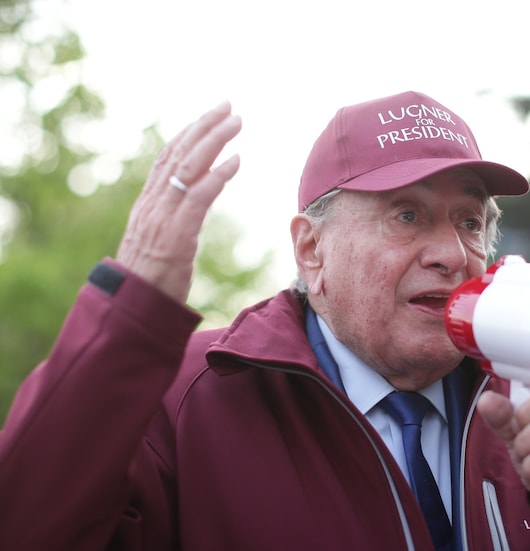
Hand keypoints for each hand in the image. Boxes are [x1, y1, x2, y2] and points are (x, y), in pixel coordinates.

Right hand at [116, 101, 241, 301]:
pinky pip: (199, 196)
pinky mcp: (176, 233)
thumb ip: (171, 221)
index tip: (209, 116)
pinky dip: (218, 175)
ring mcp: (163, 217)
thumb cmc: (150, 281)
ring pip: (189, 167)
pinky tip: (236, 160)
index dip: (188, 134)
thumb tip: (188, 208)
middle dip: (204, 126)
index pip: (167, 158)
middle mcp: (153, 204)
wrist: (133, 308)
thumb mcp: (158, 242)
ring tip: (236, 122)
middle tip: (228, 107)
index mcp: (148, 204)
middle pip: (179, 153)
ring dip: (214, 140)